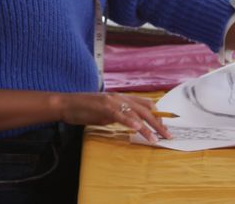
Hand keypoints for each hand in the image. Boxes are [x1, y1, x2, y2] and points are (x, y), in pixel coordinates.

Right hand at [57, 92, 172, 141]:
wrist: (66, 104)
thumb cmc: (85, 109)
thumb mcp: (107, 113)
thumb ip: (120, 116)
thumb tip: (132, 124)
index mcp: (122, 98)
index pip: (146, 104)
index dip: (158, 115)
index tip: (165, 127)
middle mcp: (120, 97)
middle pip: (146, 109)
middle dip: (159, 123)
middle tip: (168, 135)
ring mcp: (112, 101)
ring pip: (135, 112)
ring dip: (148, 126)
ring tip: (156, 138)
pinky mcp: (103, 106)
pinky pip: (120, 114)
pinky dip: (130, 121)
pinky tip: (137, 127)